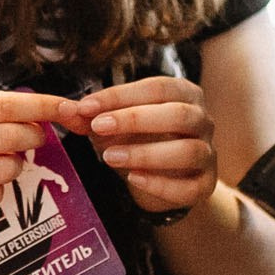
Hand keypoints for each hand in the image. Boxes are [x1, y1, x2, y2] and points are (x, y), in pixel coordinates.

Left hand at [63, 76, 218, 215]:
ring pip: (188, 150)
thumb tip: (66, 109)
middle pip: (178, 114)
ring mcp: (208, 153)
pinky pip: (189, 187)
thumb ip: (92, 117)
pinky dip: (160, 184)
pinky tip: (133, 179)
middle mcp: (203, 120)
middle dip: (134, 119)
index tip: (86, 106)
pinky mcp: (205, 185)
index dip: (120, 95)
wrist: (163, 182)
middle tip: (98, 127)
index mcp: (184, 94)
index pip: (157, 87)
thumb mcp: (115, 125)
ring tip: (110, 157)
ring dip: (146, 153)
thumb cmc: (140, 141)